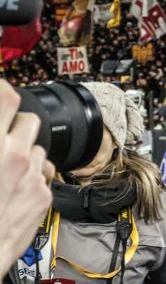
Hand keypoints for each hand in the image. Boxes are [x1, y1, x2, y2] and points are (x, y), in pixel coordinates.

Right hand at [0, 81, 53, 274]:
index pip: (6, 98)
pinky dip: (30, 174)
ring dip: (22, 150)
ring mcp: (32, 175)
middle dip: (14, 123)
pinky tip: (11, 187)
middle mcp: (13, 156)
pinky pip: (43, 172)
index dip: (1, 88)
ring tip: (1, 167)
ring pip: (36, 147)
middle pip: (28, 119)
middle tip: (0, 134)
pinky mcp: (43, 195)